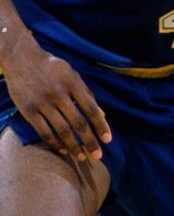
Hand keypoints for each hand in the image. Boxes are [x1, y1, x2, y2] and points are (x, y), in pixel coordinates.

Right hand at [3, 36, 110, 160]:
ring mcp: (42, 102)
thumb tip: (102, 114)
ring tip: (81, 156)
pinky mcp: (28, 110)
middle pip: (78, 122)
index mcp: (73, 84)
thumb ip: (87, 94)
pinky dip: (54, 142)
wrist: (22, 59)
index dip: (101, 125)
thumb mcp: (73, 75)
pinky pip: (43, 130)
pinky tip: (62, 150)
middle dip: (89, 141)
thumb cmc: (52, 68)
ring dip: (73, 145)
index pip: (91, 108)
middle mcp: (59, 94)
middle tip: (97, 155)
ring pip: (61, 129)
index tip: (108, 139)